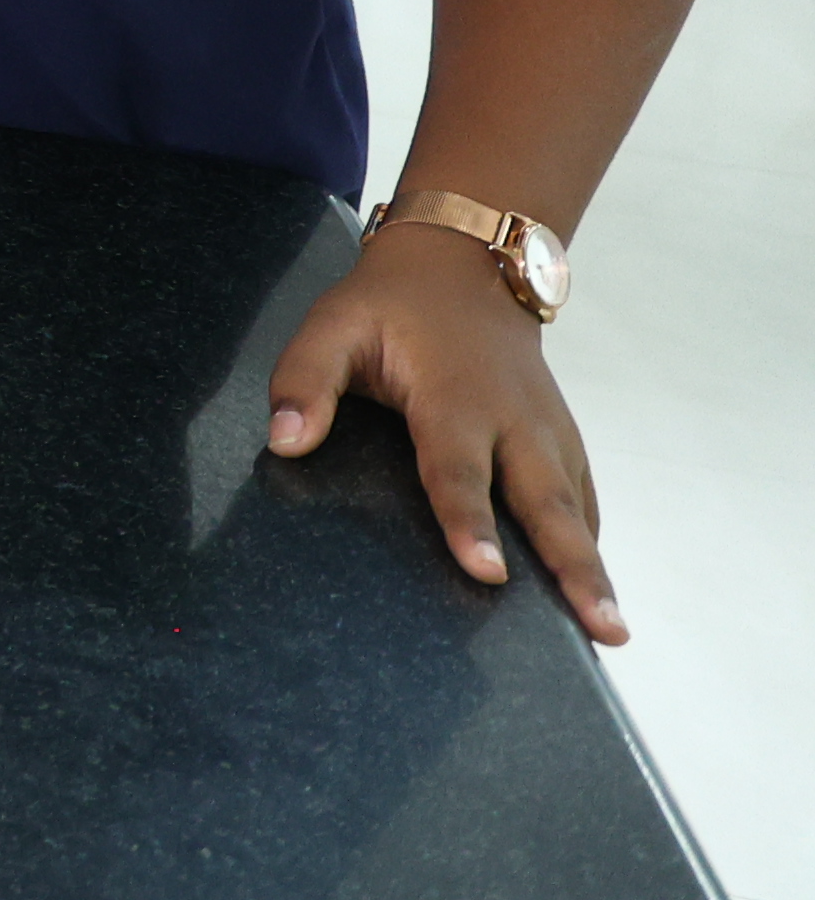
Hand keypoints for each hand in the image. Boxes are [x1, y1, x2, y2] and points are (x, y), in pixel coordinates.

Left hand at [266, 224, 623, 640]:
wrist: (464, 266)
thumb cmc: (389, 306)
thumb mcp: (332, 324)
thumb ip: (305, 380)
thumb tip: (286, 441)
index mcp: (454, 396)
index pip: (459, 469)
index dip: (470, 521)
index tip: (489, 572)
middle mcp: (515, 421)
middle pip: (546, 504)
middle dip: (573, 568)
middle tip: (602, 630)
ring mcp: (549, 433)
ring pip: (574, 510)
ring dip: (594, 569)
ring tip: (612, 633)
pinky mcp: (564, 442)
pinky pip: (581, 501)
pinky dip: (591, 546)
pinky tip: (593, 596)